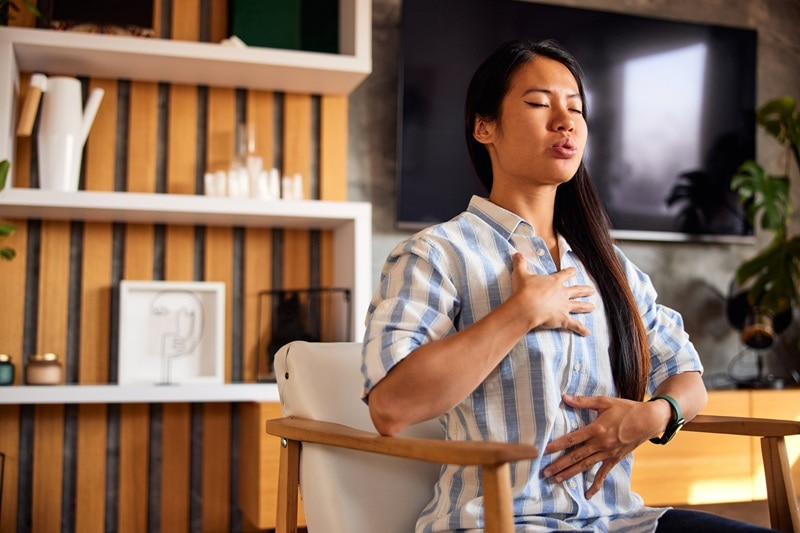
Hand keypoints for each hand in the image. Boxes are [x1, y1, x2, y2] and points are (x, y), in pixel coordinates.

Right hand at [510, 253, 593, 335]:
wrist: (527, 306)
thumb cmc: (524, 290)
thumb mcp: (520, 274)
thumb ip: (520, 264)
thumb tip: (516, 254)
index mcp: (555, 282)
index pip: (566, 274)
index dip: (570, 272)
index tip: (574, 271)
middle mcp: (563, 294)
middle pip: (577, 290)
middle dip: (584, 290)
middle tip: (592, 290)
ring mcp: (564, 307)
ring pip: (578, 306)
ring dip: (586, 307)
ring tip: (593, 307)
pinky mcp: (563, 319)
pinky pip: (574, 325)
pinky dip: (581, 329)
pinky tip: (587, 333)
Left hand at [542, 394, 666, 498]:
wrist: (649, 420)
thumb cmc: (626, 409)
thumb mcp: (604, 402)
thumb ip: (583, 401)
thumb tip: (565, 397)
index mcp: (596, 429)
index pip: (572, 439)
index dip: (557, 445)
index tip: (544, 451)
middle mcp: (600, 444)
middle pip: (576, 456)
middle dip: (559, 464)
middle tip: (545, 472)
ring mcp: (608, 453)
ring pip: (585, 465)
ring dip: (570, 473)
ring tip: (557, 479)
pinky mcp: (615, 459)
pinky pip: (603, 474)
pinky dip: (596, 485)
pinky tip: (588, 494)